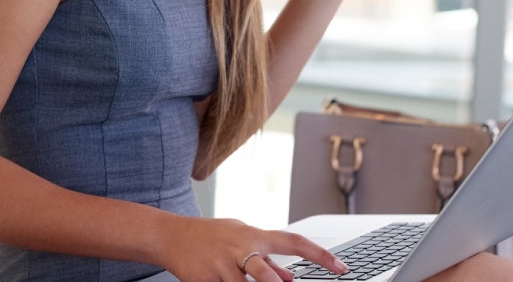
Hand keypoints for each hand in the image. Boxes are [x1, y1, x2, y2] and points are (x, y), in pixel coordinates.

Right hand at [157, 216, 346, 281]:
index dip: (320, 255)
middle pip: (263, 271)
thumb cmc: (211, 236)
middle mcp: (240, 248)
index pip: (294, 242)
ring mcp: (221, 265)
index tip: (341, 268)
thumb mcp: (241, 238)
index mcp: (255, 236)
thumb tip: (291, 277)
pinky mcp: (204, 280)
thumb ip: (267, 259)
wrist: (171, 235)